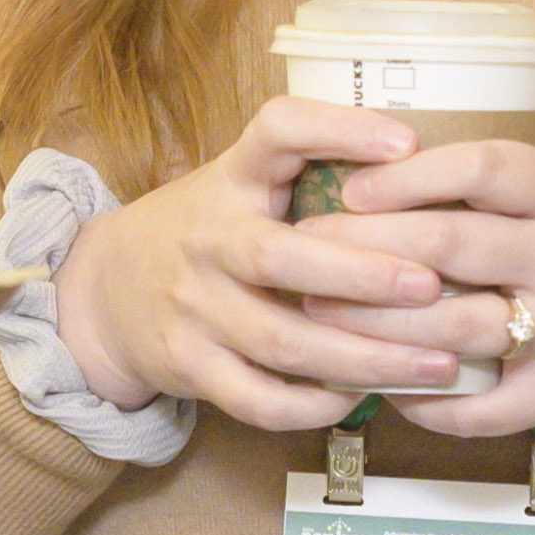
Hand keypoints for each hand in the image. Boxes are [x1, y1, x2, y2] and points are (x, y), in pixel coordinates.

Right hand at [52, 98, 481, 430]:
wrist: (102, 293)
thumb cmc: (201, 234)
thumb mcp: (238, 183)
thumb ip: (309, 173)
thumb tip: (425, 171)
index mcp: (230, 180)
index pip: (277, 131)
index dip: (339, 130)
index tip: (405, 145)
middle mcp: (208, 241)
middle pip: (281, 258)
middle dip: (363, 275)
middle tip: (431, 285)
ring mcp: (194, 308)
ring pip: (282, 342)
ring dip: (363, 358)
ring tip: (432, 365)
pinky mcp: (188, 367)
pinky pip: (257, 399)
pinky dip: (313, 405)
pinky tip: (361, 398)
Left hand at [309, 146, 534, 434]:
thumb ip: (519, 184)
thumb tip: (411, 176)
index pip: (480, 168)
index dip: (406, 174)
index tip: (351, 186)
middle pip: (447, 244)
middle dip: (363, 248)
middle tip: (304, 249)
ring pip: (451, 328)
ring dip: (376, 325)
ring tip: (321, 317)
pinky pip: (482, 407)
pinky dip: (426, 402)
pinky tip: (388, 389)